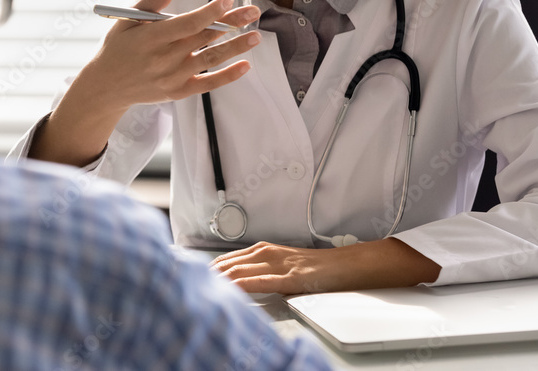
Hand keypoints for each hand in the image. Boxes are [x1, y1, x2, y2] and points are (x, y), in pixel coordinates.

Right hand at [30, 0, 260, 165]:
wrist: (106, 86)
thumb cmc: (118, 47)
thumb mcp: (126, 20)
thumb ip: (151, 2)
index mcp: (151, 37)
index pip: (187, 23)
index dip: (210, 12)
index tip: (228, 1)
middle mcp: (164, 58)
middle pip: (204, 38)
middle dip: (231, 24)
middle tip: (254, 12)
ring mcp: (172, 77)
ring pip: (210, 60)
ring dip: (235, 48)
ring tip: (256, 35)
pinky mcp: (177, 92)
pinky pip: (207, 84)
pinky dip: (227, 77)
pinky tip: (245, 66)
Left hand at [211, 239, 440, 294]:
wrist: (350, 266)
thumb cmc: (319, 270)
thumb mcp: (285, 269)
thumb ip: (264, 273)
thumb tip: (241, 284)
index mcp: (266, 251)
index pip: (229, 259)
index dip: (209, 267)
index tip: (189, 273)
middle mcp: (269, 253)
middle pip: (231, 262)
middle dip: (208, 273)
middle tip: (186, 279)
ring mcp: (281, 263)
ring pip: (243, 268)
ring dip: (221, 276)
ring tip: (200, 284)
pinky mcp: (294, 276)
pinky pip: (265, 279)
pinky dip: (247, 282)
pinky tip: (233, 287)